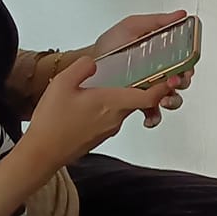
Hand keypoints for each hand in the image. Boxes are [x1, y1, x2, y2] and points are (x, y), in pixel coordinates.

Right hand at [20, 53, 178, 169]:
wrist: (42, 153)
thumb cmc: (52, 120)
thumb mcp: (62, 84)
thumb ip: (82, 68)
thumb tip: (94, 62)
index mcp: (112, 102)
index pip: (149, 96)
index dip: (164, 85)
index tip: (174, 74)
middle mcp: (116, 117)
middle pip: (140, 100)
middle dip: (146, 86)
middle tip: (147, 69)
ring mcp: (109, 129)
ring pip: (126, 108)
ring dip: (126, 96)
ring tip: (112, 82)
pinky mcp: (101, 135)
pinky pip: (113, 116)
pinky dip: (112, 106)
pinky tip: (95, 100)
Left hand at [90, 11, 195, 128]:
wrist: (88, 64)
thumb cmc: (110, 45)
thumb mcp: (133, 26)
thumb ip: (157, 21)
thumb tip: (181, 15)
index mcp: (161, 55)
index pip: (185, 61)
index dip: (189, 65)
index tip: (186, 66)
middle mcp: (158, 73)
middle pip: (181, 81)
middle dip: (181, 83)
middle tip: (172, 81)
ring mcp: (149, 89)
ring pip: (171, 99)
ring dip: (172, 100)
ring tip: (163, 99)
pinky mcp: (138, 103)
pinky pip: (153, 113)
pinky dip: (154, 118)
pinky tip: (149, 116)